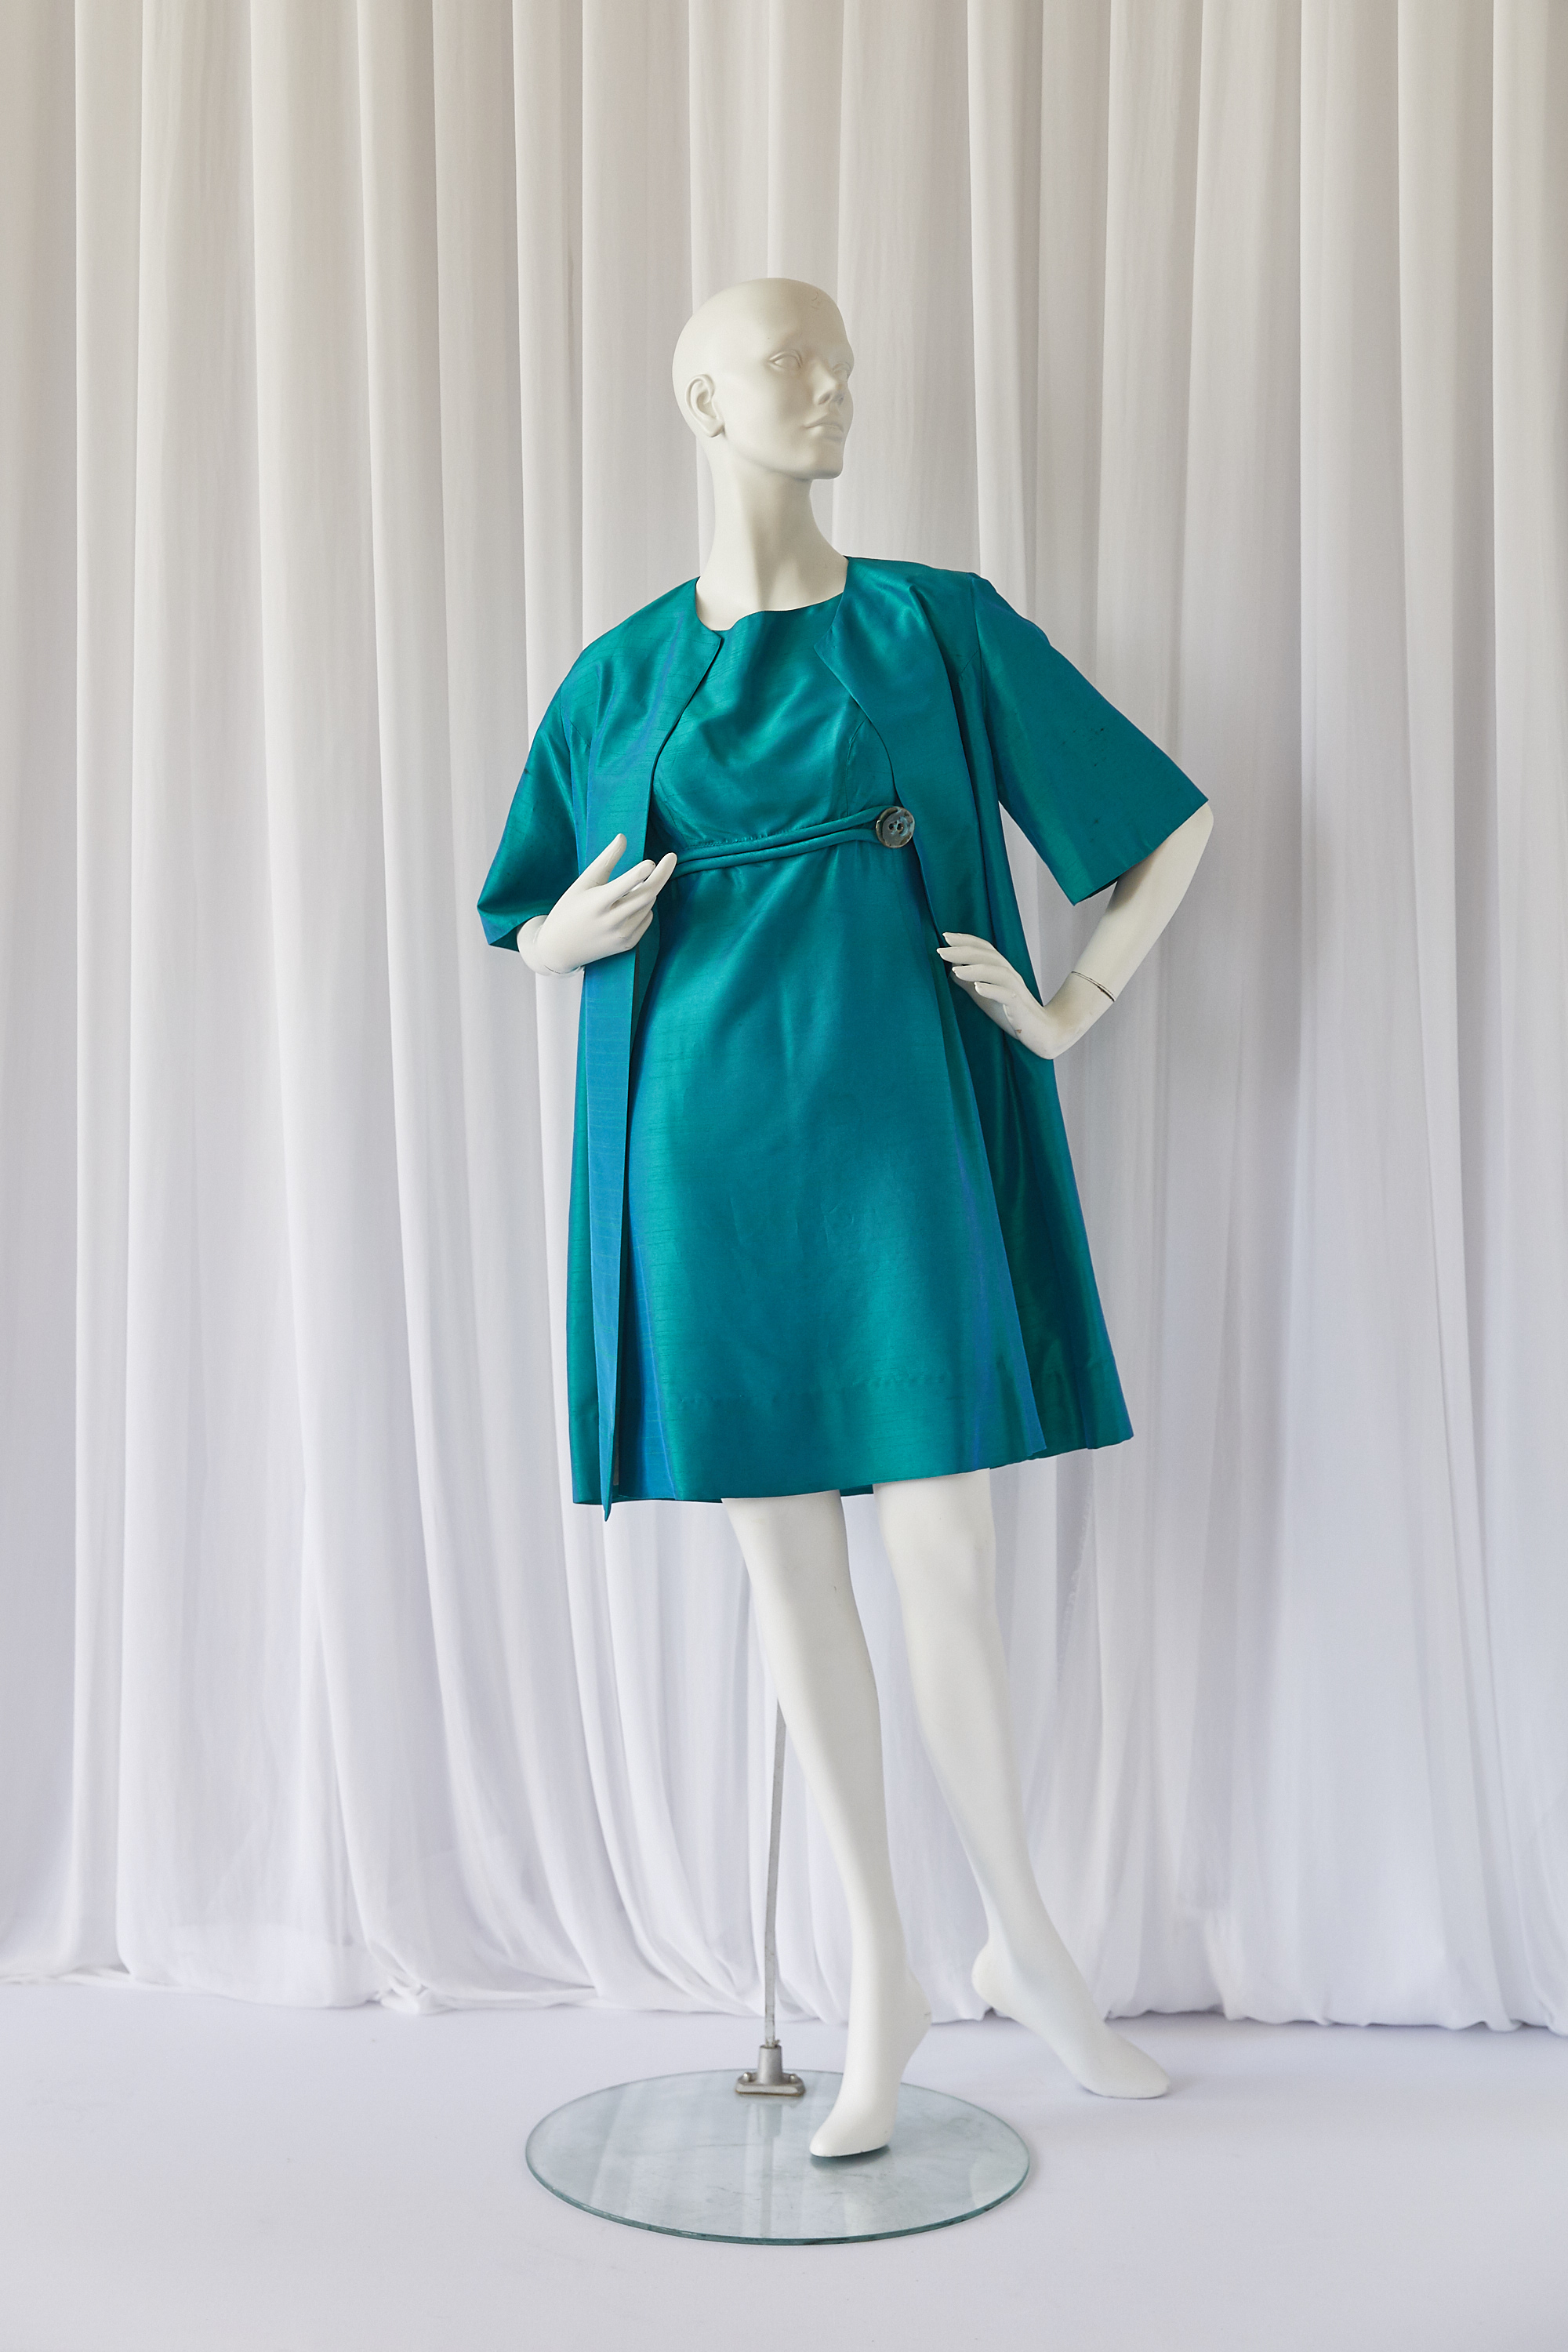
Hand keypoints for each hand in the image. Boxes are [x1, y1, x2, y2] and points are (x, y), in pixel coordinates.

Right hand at [521, 834, 677, 974]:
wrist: (560, 948)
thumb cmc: (570, 908)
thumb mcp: (584, 882)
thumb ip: (606, 860)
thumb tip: (623, 837)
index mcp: (596, 903)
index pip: (624, 885)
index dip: (640, 872)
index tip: (652, 861)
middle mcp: (611, 921)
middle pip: (646, 894)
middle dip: (662, 874)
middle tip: (672, 857)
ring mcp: (621, 935)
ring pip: (647, 905)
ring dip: (647, 890)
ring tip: (632, 887)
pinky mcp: (627, 945)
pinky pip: (646, 919)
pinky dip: (644, 907)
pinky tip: (629, 905)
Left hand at [938, 934, 1105, 1060]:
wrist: (1040, 1032)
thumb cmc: (1010, 1013)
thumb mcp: (984, 996)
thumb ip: (970, 982)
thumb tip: (951, 969)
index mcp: (1001, 970)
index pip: (984, 949)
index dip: (966, 940)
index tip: (945, 936)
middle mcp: (1009, 974)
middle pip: (988, 956)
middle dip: (964, 951)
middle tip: (941, 950)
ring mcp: (1015, 989)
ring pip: (997, 972)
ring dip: (975, 969)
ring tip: (955, 969)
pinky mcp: (1019, 1006)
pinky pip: (1006, 994)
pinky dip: (991, 989)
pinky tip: (977, 988)